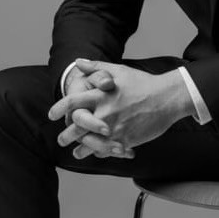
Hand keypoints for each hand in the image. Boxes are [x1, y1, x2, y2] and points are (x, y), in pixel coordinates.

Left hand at [50, 59, 193, 156]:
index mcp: (100, 95)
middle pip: (76, 127)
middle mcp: (104, 112)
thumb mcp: (118, 71)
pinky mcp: (125, 140)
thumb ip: (96, 67)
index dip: (58, 109)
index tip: (51, 115)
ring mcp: (114, 128)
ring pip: (90, 143)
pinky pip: (107, 150)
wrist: (167, 98)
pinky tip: (98, 154)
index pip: (72, 102)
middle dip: (66, 135)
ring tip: (77, 154)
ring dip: (81, 150)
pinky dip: (101, 153)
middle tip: (61, 139)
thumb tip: (78, 63)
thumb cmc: (143, 83)